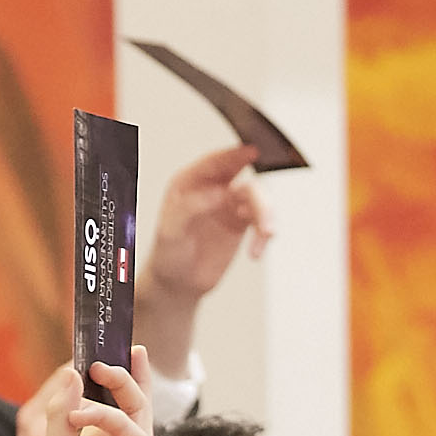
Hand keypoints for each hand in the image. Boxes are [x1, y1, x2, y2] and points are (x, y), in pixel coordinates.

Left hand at [42, 358, 197, 435]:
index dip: (79, 381)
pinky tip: (86, 415)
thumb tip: (73, 375)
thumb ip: (62, 417)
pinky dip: (106, 414)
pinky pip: (128, 421)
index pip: (80, 405)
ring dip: (117, 378)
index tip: (75, 354)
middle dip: (108, 368)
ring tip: (101, 362)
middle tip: (103, 338)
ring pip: (129, 401)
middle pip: (111, 396)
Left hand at [140, 145, 274, 302]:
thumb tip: (218, 194)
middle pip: (243, 182)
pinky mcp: (240, 225)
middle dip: (259, 197)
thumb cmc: (168, 255)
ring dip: (267, 216)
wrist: (178, 284)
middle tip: (264, 213)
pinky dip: (263, 236)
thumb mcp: (171, 230)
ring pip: (258, 201)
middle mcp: (212, 191)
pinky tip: (257, 251)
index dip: (235, 156)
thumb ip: (191, 208)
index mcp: (189, 183)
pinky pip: (260, 222)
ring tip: (267, 233)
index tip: (252, 151)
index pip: (215, 163)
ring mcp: (228, 207)